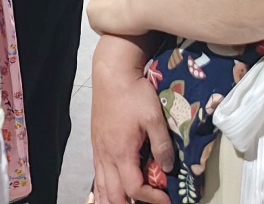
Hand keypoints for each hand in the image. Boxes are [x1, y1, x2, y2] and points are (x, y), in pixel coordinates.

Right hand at [90, 32, 172, 203]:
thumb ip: (162, 145)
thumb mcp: (154, 117)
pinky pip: (97, 175)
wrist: (112, 73)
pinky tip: (111, 190)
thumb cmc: (134, 93)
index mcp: (122, 152)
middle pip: (113, 195)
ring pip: (101, 187)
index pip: (134, 188)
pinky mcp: (96, 144)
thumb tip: (168, 169)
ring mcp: (99, 150)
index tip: (167, 198)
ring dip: (113, 201)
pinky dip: (103, 189)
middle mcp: (106, 156)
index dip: (152, 198)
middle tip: (149, 202)